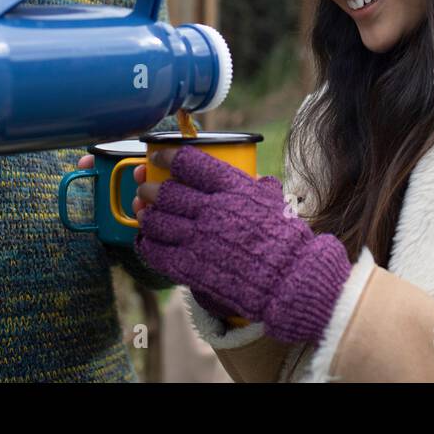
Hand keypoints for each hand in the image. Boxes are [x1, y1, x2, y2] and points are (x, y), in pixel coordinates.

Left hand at [131, 145, 352, 344]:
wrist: (288, 278)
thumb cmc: (286, 239)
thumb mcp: (273, 200)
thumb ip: (257, 187)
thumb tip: (257, 179)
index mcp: (231, 187)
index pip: (188, 162)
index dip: (167, 155)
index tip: (157, 155)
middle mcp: (210, 209)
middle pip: (165, 191)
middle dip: (149, 187)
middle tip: (145, 186)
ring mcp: (197, 238)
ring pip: (155, 220)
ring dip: (145, 214)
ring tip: (145, 212)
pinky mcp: (190, 266)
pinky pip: (155, 251)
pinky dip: (146, 243)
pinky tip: (146, 239)